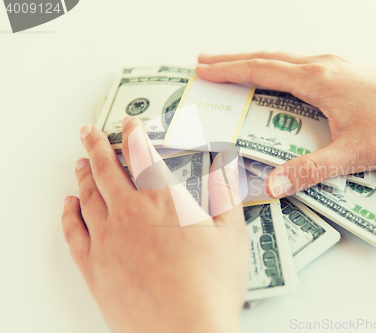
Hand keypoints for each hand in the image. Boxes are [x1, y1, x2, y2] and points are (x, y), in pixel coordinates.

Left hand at [61, 117, 248, 332]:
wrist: (186, 332)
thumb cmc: (212, 285)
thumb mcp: (233, 234)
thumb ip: (227, 194)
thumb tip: (227, 165)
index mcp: (163, 200)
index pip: (142, 154)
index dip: (134, 134)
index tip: (129, 122)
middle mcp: (129, 213)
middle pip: (105, 169)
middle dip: (96, 145)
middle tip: (88, 132)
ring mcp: (107, 239)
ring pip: (87, 196)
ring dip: (83, 174)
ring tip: (79, 162)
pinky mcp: (94, 267)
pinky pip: (73, 231)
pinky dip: (68, 212)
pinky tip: (68, 203)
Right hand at [197, 52, 375, 197]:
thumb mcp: (350, 155)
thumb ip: (307, 171)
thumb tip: (272, 185)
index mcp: (318, 80)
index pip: (261, 70)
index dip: (229, 71)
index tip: (203, 70)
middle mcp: (323, 67)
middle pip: (267, 58)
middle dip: (233, 60)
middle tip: (205, 61)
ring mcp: (336, 67)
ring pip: (284, 59)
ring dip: (255, 61)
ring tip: (233, 65)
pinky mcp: (346, 74)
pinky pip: (300, 65)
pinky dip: (277, 67)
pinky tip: (277, 76)